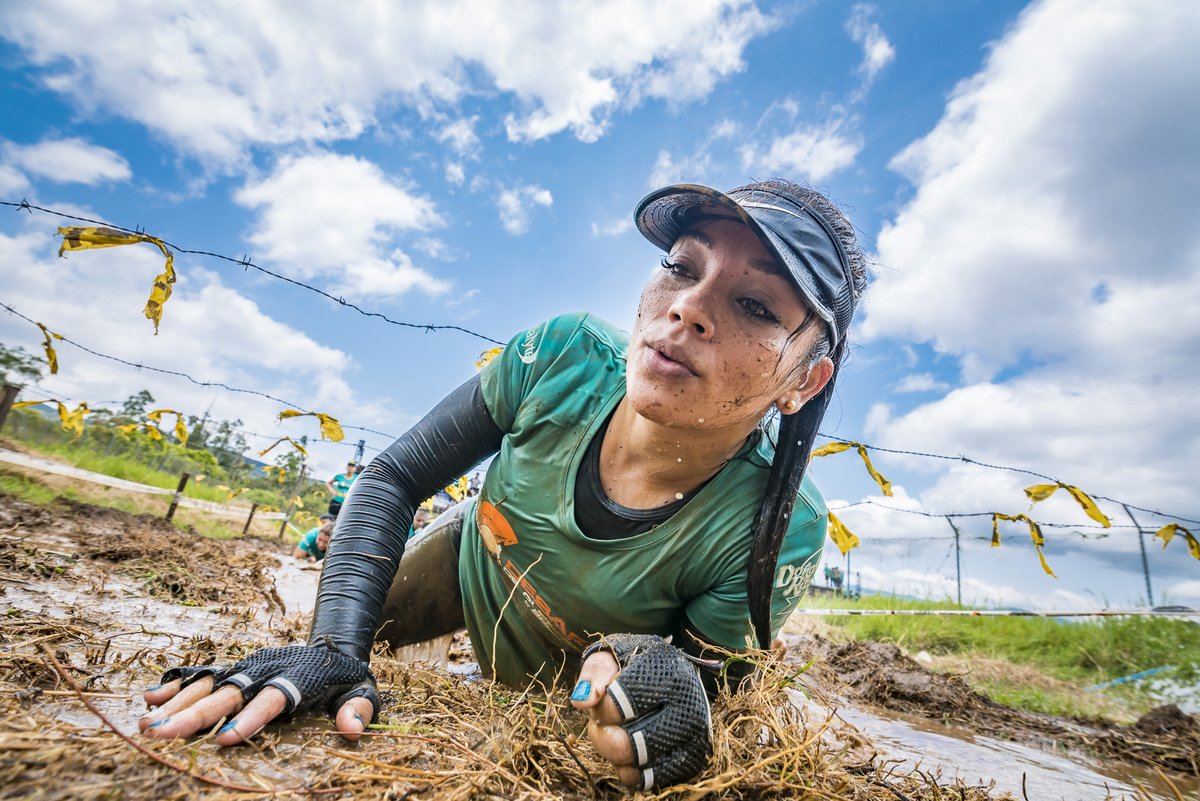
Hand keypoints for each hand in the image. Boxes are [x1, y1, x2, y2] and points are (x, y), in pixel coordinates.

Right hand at [140, 642, 377, 744]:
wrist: (333, 647)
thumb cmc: (346, 679)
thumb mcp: (363, 691)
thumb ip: (359, 709)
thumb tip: (353, 730)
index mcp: (297, 678)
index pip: (271, 700)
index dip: (249, 718)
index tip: (224, 739)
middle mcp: (266, 670)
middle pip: (229, 693)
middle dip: (194, 715)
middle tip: (162, 736)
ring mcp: (248, 666)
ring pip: (210, 684)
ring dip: (177, 703)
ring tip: (147, 725)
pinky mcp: (237, 666)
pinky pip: (203, 673)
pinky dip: (178, 683)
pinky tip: (151, 697)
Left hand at [570, 634, 711, 790]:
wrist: (675, 674)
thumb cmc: (638, 664)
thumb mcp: (614, 655)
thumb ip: (593, 674)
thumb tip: (582, 702)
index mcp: (668, 674)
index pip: (616, 707)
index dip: (599, 709)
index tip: (601, 700)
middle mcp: (687, 706)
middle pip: (624, 744)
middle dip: (602, 736)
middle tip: (602, 723)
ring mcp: (694, 736)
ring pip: (637, 766)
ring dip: (616, 755)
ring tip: (617, 734)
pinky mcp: (692, 760)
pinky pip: (650, 780)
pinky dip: (632, 770)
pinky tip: (631, 751)